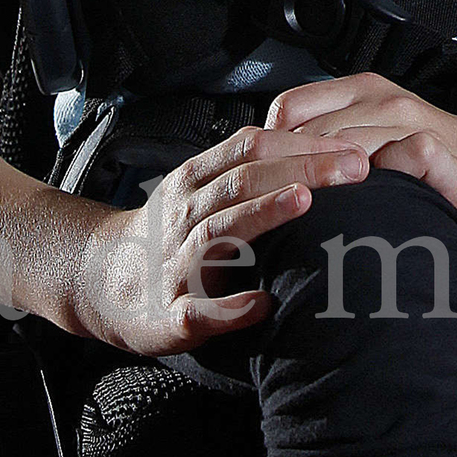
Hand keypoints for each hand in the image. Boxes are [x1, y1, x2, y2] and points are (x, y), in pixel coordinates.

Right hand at [67, 123, 369, 352]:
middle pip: (242, 180)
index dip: (302, 142)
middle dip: (301, 168)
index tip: (353, 145)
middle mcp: (185, 215)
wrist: (101, 282)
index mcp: (194, 181)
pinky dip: (228, 309)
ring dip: (262, 213)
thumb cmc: (169, 236)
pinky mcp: (170, 314)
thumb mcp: (199, 190)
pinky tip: (261, 305)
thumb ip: (248, 170)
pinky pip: (198, 310)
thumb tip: (321, 152)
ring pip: (218, 231)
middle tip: (355, 166)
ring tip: (304, 202)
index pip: (250, 147)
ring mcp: (176, 263)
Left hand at [264, 73, 456, 243]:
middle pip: (310, 133)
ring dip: (321, 183)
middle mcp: (384, 101)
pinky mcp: (440, 152)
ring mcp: (412, 123)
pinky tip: (360, 217)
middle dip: (285, 175)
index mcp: (362, 93)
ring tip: (300, 223)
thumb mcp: (377, 141)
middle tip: (266, 217)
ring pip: (345, 145)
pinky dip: (376, 187)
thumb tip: (269, 174)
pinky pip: (401, 158)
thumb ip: (332, 146)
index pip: (290, 110)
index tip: (261, 188)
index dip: (270, 150)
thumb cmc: (436, 166)